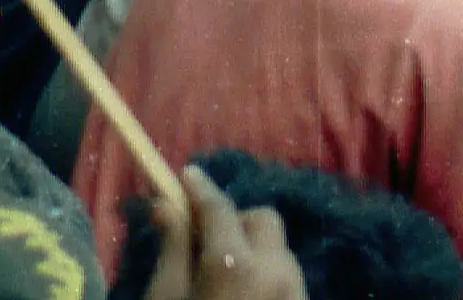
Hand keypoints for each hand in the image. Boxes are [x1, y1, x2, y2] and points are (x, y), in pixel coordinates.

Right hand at [140, 167, 306, 299]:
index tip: (188, 174)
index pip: (220, 209)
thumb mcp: (165, 298)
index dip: (201, 190)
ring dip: (254, 252)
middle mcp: (274, 269)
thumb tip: (166, 203)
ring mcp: (296, 289)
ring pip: (278, 248)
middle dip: (237, 224)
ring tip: (227, 278)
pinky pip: (288, 275)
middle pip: (262, 220)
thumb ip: (172, 248)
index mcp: (233, 265)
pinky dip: (268, 275)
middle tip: (209, 247)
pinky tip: (247, 295)